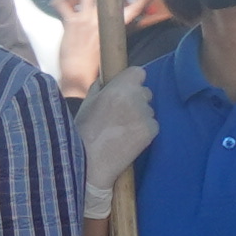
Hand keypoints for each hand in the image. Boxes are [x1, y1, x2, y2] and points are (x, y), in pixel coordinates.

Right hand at [78, 64, 156, 221]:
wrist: (89, 163)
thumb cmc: (83, 132)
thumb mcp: (87, 103)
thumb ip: (100, 88)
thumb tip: (107, 80)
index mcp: (119, 87)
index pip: (139, 72)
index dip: (132, 81)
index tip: (125, 90)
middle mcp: (135, 97)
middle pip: (145, 92)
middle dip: (136, 100)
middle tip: (121, 115)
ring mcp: (145, 114)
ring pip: (148, 110)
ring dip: (140, 117)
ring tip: (121, 131)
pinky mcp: (152, 130)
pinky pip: (152, 125)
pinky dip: (144, 131)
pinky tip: (128, 140)